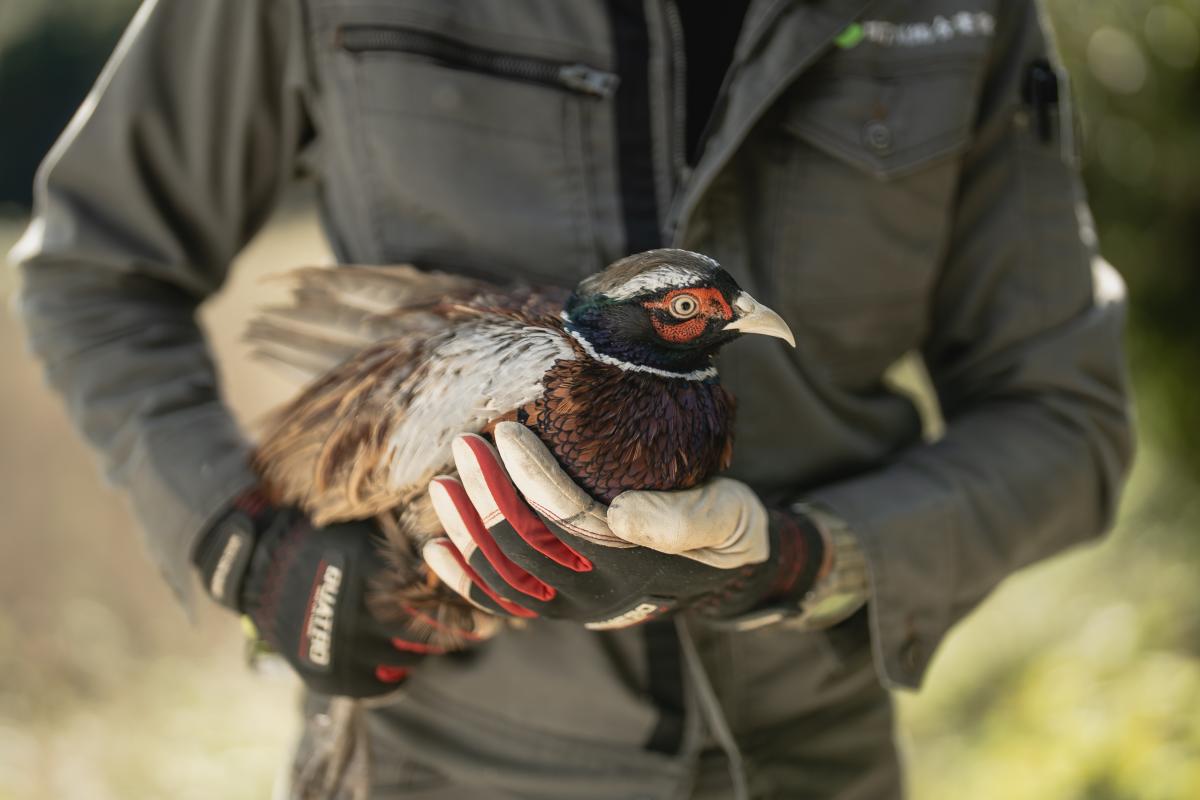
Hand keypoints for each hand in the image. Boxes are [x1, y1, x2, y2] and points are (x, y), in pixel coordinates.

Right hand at [193, 492, 479, 697]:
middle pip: (428, 634)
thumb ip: (407, 543)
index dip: (463, 606)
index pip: (437, 599)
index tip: (483, 611)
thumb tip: (464, 540)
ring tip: (422, 635)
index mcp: (372, 574)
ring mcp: (342, 648)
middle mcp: (359, 613)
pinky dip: (396, 671)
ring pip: (409, 660)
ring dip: (421, 649)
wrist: (257, 569)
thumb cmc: (323, 540)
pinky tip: (395, 654)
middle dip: (448, 630)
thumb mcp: (365, 531)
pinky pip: (384, 684)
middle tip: (466, 626)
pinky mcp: (329, 675)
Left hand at [423, 422, 826, 628]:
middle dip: (486, 493)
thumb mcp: (726, 516)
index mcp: (632, 568)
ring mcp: (571, 606)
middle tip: (465, 444)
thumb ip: (683, 518)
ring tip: (443, 484)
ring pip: (503, 576)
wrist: (728, 569)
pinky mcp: (558, 606)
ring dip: (466, 530)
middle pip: (523, 546)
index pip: (567, 519)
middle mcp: (595, 596)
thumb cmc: (726, 529)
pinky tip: (436, 549)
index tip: (507, 430)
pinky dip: (466, 577)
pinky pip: (501, 600)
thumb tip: (620, 514)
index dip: (531, 475)